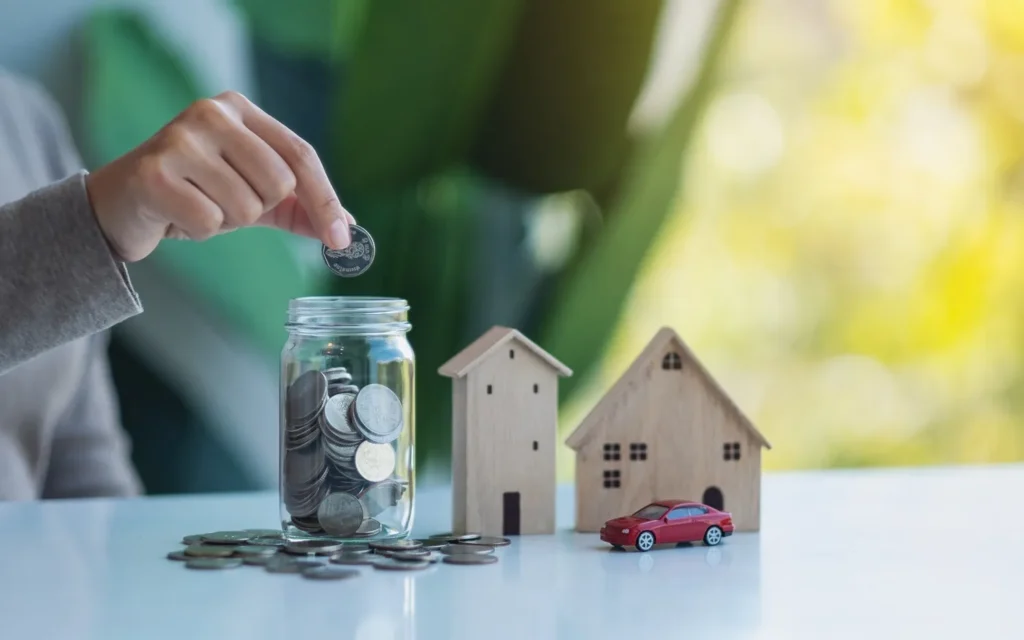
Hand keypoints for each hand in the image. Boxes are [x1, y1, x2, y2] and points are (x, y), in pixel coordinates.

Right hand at [85, 91, 354, 262]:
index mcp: (240, 109)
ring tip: (197, 205)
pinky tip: (176, 214)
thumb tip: (347, 229)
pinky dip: (199, 231)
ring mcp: (180, 139)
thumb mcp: (253, 195)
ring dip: (226, 221)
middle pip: (278, 184)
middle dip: (258, 209)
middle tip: (223, 201)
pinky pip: (210, 223)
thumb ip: (299, 209)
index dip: (325, 200)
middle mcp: (211, 113)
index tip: (342, 239)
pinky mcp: (154, 173)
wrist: (121, 204)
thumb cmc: (194, 194)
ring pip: (246, 207)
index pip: (301, 155)